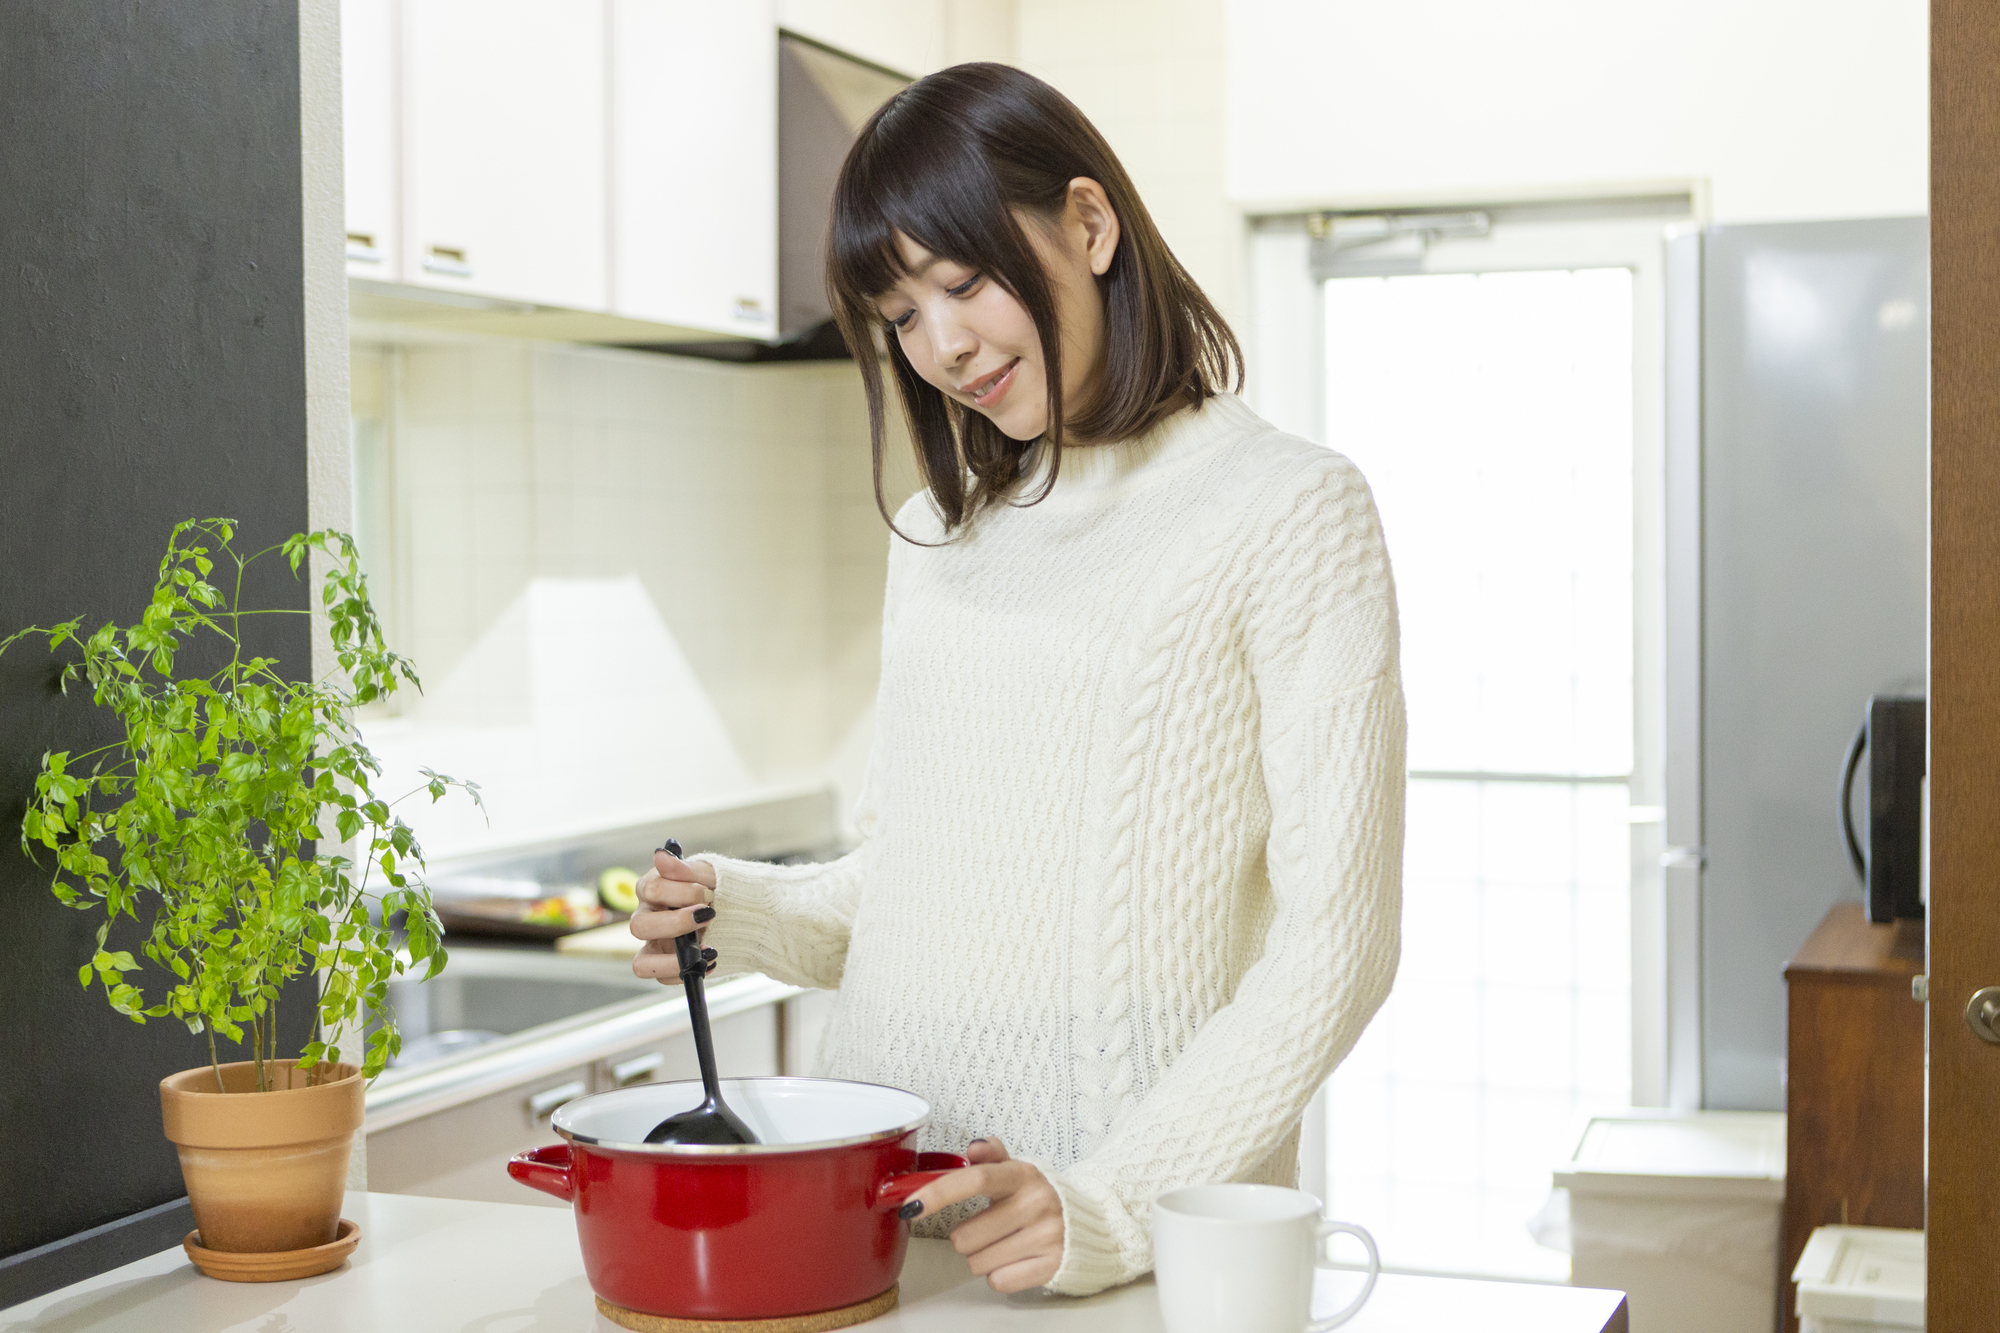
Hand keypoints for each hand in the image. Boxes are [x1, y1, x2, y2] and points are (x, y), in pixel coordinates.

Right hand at [630, 847, 719, 983]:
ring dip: (672, 961)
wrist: (742, 912)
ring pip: (641, 964)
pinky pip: (664, 979)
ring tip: (705, 952)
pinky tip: (712, 959)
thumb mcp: (707, 874)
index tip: (707, 893)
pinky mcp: (667, 965)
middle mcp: (647, 918)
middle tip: (708, 916)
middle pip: (638, 927)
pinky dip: (688, 972)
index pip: (650, 889)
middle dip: (675, 924)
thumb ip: (684, 868)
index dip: (679, 892)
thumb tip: (660, 855)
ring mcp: (655, 945)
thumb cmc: (716, 889)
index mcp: (651, 890)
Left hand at [905, 1138, 1062, 1292]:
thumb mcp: (1016, 1171)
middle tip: (988, 1228)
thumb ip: (992, 1156)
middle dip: (967, 1237)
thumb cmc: (1038, 1198)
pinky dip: (1000, 1274)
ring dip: (982, 1256)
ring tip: (1004, 1243)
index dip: (938, 1192)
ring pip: (977, 1262)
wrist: (1089, 1224)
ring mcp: (1046, 1236)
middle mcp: (1036, 1203)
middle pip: (964, 1236)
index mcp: (1023, 1175)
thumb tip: (974, 1148)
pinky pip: (998, 1280)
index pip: (975, 1179)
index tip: (911, 1206)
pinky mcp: (1051, 1265)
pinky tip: (1016, 1258)